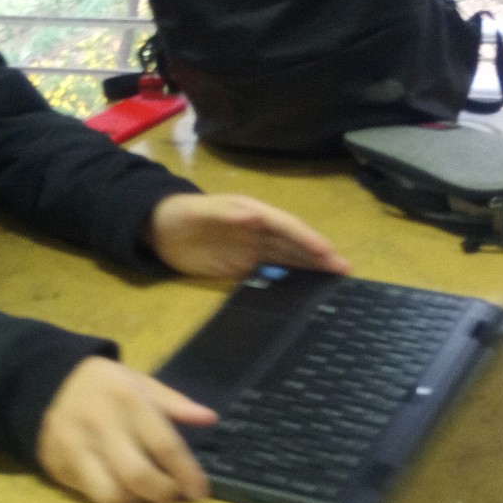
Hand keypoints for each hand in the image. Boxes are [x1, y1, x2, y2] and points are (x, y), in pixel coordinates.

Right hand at [36, 357, 216, 502]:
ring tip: (145, 492)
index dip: (187, 474)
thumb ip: (175, 403)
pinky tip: (119, 485)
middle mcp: (100, 424)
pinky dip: (110, 496)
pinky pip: (89, 494)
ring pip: (111, 495)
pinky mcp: (57, 465)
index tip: (200, 493)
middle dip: (162, 493)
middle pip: (138, 476)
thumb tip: (210, 419)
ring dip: (135, 502)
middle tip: (172, 494)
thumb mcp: (141, 382)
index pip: (165, 445)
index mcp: (128, 399)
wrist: (46, 381)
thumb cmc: (106, 385)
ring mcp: (74, 447)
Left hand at [148, 193, 350, 278]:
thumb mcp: (201, 211)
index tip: (326, 252)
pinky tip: (304, 292)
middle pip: (294, 244)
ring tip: (335, 281)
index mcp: (253, 212)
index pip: (286, 226)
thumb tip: (254, 217)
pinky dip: (289, 281)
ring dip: (311, 269)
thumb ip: (226, 214)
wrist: (157, 229)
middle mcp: (259, 231)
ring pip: (288, 259)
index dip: (307, 239)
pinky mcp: (242, 268)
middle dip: (320, 256)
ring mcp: (252, 250)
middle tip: (345, 271)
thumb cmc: (180, 214)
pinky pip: (271, 274)